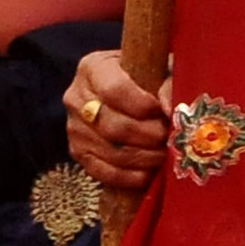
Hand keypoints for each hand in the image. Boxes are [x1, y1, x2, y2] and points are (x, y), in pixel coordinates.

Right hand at [64, 45, 168, 195]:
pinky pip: (102, 171)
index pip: (114, 90)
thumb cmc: (148, 79)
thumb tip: (170, 109)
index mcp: (93, 68)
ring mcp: (74, 127)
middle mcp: (75, 96)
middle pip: (113, 125)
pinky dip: (128, 177)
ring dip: (144, 158)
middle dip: (148, 136)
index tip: (164, 112)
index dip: (143, 105)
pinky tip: (148, 173)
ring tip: (165, 154)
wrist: (129, 94)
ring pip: (111, 151)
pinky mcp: (77, 151)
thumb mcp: (161, 69)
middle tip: (170, 138)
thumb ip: (169, 83)